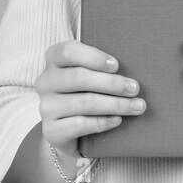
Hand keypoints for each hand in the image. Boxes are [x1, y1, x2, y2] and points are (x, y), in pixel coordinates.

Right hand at [35, 40, 146, 163]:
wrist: (69, 131)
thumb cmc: (86, 92)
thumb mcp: (90, 74)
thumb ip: (102, 66)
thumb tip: (135, 64)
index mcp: (53, 60)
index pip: (68, 51)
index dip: (93, 57)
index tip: (116, 65)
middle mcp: (45, 82)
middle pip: (79, 78)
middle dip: (111, 83)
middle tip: (135, 88)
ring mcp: (46, 107)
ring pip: (84, 102)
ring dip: (115, 104)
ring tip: (137, 106)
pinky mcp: (51, 130)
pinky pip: (80, 124)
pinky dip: (103, 121)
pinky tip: (117, 120)